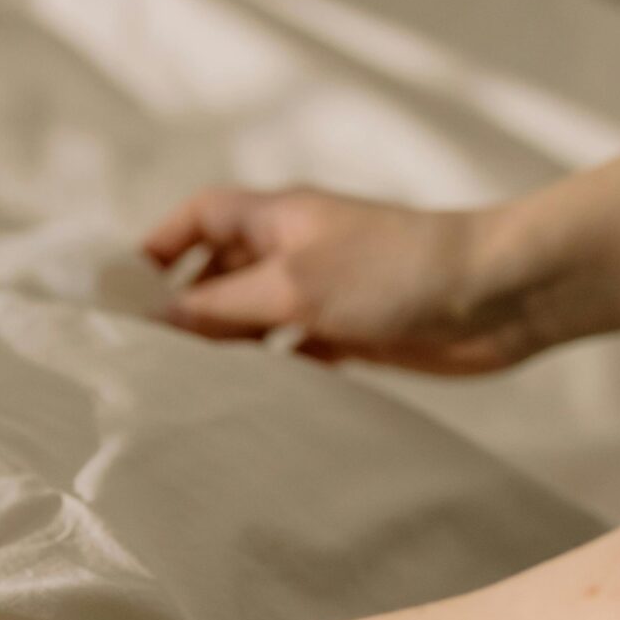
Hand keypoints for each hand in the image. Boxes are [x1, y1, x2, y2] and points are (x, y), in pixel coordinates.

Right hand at [141, 186, 534, 373]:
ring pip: (253, 317)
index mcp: (276, 217)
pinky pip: (292, 352)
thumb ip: (222, 305)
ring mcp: (323, 291)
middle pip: (218, 271)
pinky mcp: (351, 331)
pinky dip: (270, 372)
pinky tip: (251, 402)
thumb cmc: (396, 272)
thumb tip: (158, 321)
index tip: (120, 294)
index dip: (156, 248)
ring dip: (225, 346)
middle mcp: (294, 249)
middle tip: (144, 355)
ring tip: (187, 387)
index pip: (197, 218)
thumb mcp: (293, 287)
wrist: (498, 295)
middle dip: (183, 307)